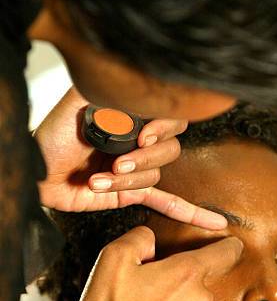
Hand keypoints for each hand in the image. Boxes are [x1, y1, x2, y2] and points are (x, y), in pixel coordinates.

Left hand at [35, 86, 225, 228]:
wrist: (39, 172)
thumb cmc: (54, 136)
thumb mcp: (78, 103)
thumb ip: (105, 88)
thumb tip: (130, 77)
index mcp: (135, 118)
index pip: (171, 119)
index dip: (163, 127)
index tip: (143, 134)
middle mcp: (140, 142)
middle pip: (169, 150)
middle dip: (144, 158)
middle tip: (119, 162)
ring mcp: (138, 169)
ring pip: (154, 176)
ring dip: (125, 181)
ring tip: (98, 180)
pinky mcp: (132, 194)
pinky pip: (166, 201)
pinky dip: (189, 212)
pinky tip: (212, 223)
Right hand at [71, 226, 242, 300]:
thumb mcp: (114, 257)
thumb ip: (140, 238)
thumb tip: (151, 240)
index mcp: (187, 273)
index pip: (227, 252)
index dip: (228, 246)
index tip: (228, 246)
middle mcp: (202, 300)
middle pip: (202, 284)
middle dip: (182, 284)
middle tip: (151, 293)